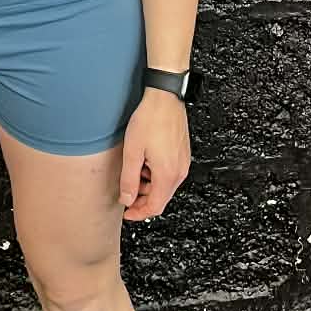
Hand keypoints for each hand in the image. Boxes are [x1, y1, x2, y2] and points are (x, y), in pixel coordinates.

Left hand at [118, 88, 190, 220]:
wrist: (165, 97)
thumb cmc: (150, 119)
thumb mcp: (132, 152)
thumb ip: (129, 179)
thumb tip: (127, 198)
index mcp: (167, 174)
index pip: (155, 206)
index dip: (139, 213)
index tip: (127, 212)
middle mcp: (179, 171)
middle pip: (161, 198)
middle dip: (143, 200)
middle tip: (127, 194)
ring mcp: (183, 162)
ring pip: (165, 186)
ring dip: (149, 187)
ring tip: (134, 172)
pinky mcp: (183, 154)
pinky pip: (170, 174)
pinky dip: (156, 175)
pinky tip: (145, 163)